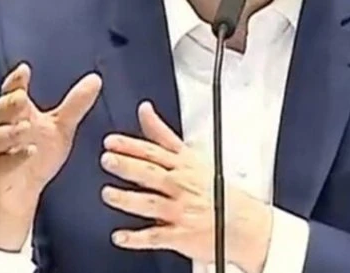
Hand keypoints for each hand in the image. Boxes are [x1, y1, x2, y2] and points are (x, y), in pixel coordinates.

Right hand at [0, 63, 101, 249]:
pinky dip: (16, 154)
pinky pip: (2, 160)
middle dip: (9, 102)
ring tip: (26, 125)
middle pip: (0, 110)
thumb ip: (75, 104)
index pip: (12, 91)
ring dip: (11, 130)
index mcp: (15, 112)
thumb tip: (95, 79)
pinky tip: (29, 151)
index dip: (16, 80)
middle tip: (21, 96)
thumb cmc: (36, 156)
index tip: (24, 70)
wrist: (21, 192)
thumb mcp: (61, 127)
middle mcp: (0, 126)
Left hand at [99, 102, 272, 272]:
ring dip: (128, 199)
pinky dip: (137, 238)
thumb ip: (162, 134)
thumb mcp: (190, 156)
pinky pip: (156, 236)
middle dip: (129, 166)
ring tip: (108, 194)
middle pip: (152, 173)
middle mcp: (181, 186)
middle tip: (108, 160)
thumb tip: (144, 110)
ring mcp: (180, 210)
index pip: (155, 151)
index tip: (112, 141)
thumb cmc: (213, 188)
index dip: (132, 145)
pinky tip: (119, 236)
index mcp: (183, 165)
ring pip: (151, 203)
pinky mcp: (180, 234)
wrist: (241, 223)